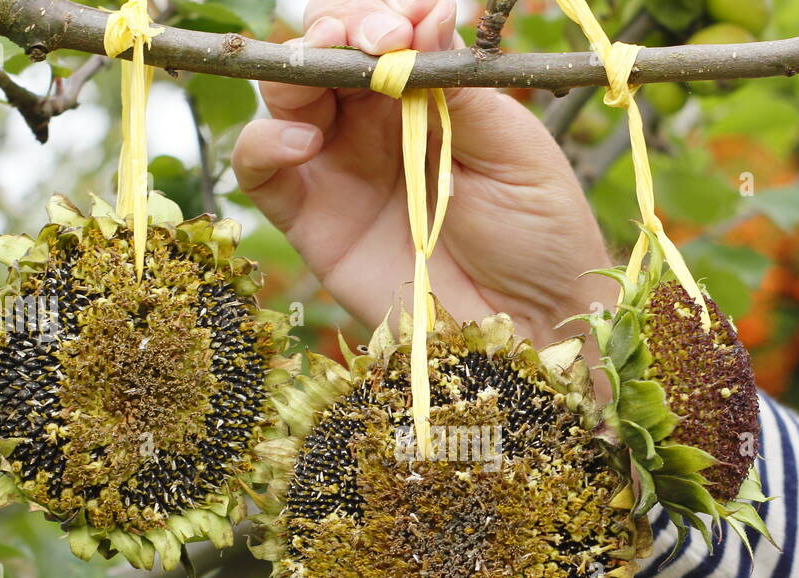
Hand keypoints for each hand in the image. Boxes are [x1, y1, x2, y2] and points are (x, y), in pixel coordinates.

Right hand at [230, 0, 616, 344]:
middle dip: (333, 28)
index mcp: (430, 94)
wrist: (528, 325)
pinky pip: (260, 169)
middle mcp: (377, 123)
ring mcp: (338, 167)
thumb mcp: (514, 149)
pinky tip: (300, 142)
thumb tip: (429, 10)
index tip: (401, 27)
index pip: (382, 30)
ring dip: (293, 72)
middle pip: (324, 51)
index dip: (379, 15)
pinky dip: (262, 143)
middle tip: (364, 42)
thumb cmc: (539, 235)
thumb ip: (461, 84)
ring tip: (323, 79)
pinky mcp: (310, 220)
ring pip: (284, 96)